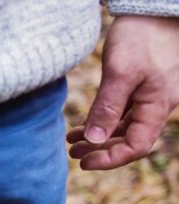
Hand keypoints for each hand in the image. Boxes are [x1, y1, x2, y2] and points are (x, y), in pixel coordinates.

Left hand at [68, 15, 178, 170]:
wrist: (153, 9)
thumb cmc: (142, 36)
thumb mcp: (121, 72)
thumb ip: (108, 108)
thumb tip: (94, 140)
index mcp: (157, 106)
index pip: (136, 147)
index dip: (110, 160)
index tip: (84, 162)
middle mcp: (156, 105)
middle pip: (130, 140)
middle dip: (101, 150)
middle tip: (73, 153)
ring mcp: (150, 96)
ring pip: (125, 127)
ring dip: (99, 138)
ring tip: (72, 142)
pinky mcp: (141, 86)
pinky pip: (123, 112)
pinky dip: (103, 122)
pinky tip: (82, 126)